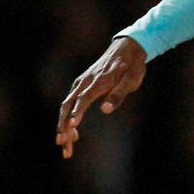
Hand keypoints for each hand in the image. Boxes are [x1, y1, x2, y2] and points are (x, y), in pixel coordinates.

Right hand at [55, 36, 146, 158]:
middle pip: (68, 106)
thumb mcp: (131, 80)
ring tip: (64, 145)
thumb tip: (106, 109)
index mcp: (98, 82)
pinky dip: (67, 117)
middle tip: (62, 145)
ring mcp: (81, 83)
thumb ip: (118, 94)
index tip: (71, 126)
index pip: (83, 99)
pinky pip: (70, 103)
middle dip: (63, 126)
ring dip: (63, 125)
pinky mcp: (81, 85)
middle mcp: (85, 82)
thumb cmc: (131, 66)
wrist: (126, 48)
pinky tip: (71, 131)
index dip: (76, 112)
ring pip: (66, 106)